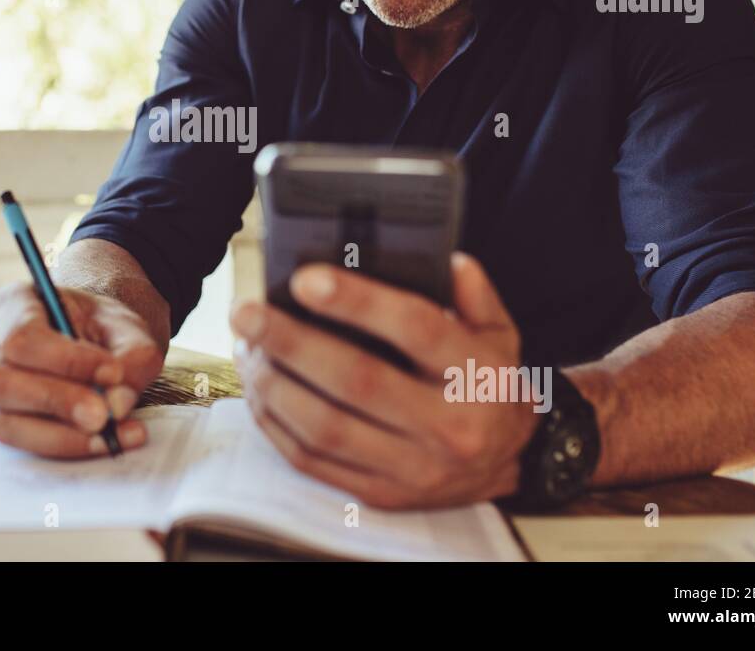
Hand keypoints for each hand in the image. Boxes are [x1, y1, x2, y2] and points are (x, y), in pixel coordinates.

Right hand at [0, 282, 164, 456]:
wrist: (97, 342)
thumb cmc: (104, 328)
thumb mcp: (129, 328)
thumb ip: (133, 357)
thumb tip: (116, 405)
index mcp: (13, 302)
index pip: (23, 336)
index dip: (66, 360)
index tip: (113, 374)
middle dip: (54, 402)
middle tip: (103, 418)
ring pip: (1, 421)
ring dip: (60, 435)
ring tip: (111, 436)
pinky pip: (19, 443)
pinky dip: (64, 446)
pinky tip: (102, 443)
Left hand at [230, 253, 537, 508]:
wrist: (508, 462)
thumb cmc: (488, 384)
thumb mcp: (500, 333)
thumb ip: (475, 294)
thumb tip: (447, 261)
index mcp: (476, 376)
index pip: (416, 329)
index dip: (358, 302)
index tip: (304, 279)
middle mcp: (447, 427)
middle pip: (357, 381)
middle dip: (291, 343)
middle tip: (247, 312)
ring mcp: (411, 468)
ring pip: (325, 428)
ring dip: (273, 385)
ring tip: (246, 348)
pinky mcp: (379, 494)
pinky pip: (311, 461)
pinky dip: (275, 423)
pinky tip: (258, 388)